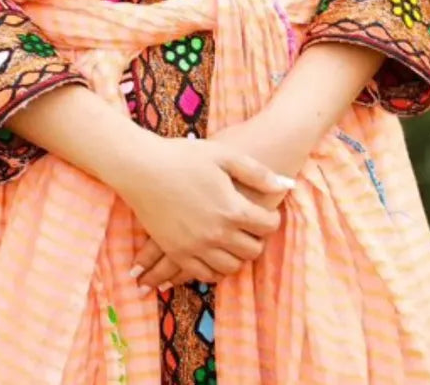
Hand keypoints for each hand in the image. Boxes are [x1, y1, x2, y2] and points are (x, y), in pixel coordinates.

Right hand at [116, 134, 293, 290]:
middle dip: (257, 239)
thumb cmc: (184, 156)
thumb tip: (287, 184)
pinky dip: (215, 269)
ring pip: (231, 267)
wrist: (142, 167)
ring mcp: (196, 247)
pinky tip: (216, 254)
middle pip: (252, 251)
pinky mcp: (178, 253)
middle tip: (251, 227)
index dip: (271, 219)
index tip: (266, 212)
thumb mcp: (224, 155)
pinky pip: (205, 275)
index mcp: (232, 209)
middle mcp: (217, 234)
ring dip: (238, 256)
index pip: (267, 226)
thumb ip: (257, 172)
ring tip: (234, 240)